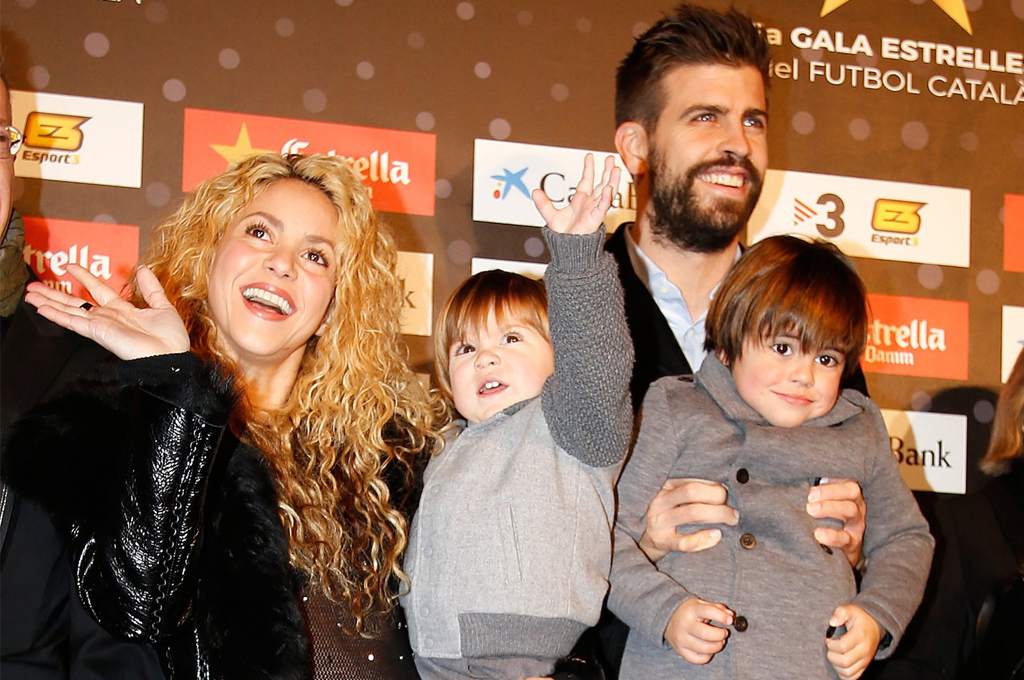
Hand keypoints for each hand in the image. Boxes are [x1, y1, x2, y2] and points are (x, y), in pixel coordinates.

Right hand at [24, 264, 189, 359]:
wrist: (171, 357)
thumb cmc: (169, 338)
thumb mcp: (162, 306)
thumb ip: (150, 288)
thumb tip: (142, 268)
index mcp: (122, 310)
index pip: (97, 289)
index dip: (84, 276)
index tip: (70, 265)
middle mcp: (108, 317)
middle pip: (76, 302)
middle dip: (55, 293)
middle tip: (34, 285)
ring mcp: (101, 325)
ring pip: (69, 311)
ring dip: (49, 302)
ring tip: (29, 295)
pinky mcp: (99, 333)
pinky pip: (75, 322)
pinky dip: (58, 315)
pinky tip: (42, 308)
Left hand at [532, 153, 620, 234]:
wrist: (568, 248)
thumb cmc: (564, 235)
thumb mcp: (551, 215)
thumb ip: (543, 203)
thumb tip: (534, 191)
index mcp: (581, 200)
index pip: (587, 180)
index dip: (588, 168)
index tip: (589, 156)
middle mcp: (590, 203)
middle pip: (601, 183)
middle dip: (606, 171)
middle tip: (610, 158)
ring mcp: (594, 210)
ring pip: (607, 192)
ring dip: (611, 180)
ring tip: (615, 169)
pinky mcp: (595, 218)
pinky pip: (603, 206)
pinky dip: (606, 197)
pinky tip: (609, 188)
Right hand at [640, 478, 738, 560]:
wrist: (651, 540)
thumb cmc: (673, 514)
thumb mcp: (677, 497)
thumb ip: (696, 490)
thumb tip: (727, 486)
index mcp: (665, 486)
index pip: (692, 478)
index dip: (713, 483)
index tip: (729, 489)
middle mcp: (660, 501)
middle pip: (692, 491)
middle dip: (717, 496)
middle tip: (733, 506)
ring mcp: (659, 522)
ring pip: (692, 513)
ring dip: (718, 514)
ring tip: (732, 518)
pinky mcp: (662, 541)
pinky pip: (685, 542)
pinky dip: (704, 538)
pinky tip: (717, 535)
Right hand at [664, 597, 732, 664]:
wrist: (669, 619)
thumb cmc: (690, 612)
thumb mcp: (702, 605)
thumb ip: (718, 608)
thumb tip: (731, 617)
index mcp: (691, 610)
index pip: (708, 611)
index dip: (721, 616)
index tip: (730, 621)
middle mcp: (684, 625)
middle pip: (706, 634)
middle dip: (720, 635)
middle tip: (724, 633)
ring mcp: (681, 639)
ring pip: (705, 649)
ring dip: (717, 646)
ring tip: (719, 641)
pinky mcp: (681, 651)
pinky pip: (699, 659)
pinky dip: (708, 655)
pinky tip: (709, 648)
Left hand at [807, 478, 865, 567]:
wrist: (840, 550)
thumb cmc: (825, 518)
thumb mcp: (823, 502)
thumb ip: (813, 491)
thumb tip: (792, 478)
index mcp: (849, 492)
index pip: (847, 477)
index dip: (832, 477)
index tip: (816, 479)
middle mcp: (857, 504)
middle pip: (852, 490)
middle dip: (829, 491)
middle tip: (809, 497)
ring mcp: (857, 524)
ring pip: (851, 510)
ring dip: (829, 508)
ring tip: (811, 510)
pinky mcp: (853, 543)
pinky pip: (846, 539)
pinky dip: (831, 536)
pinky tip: (818, 534)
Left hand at [826, 604, 882, 679]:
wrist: (874, 626)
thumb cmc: (858, 618)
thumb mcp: (850, 609)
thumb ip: (840, 613)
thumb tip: (832, 622)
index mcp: (860, 636)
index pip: (842, 646)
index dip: (830, 644)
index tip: (828, 639)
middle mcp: (865, 651)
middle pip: (844, 662)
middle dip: (831, 656)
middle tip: (829, 649)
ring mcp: (865, 661)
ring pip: (847, 672)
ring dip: (836, 666)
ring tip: (834, 655)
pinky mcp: (864, 667)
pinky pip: (852, 678)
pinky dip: (843, 675)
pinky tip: (838, 664)